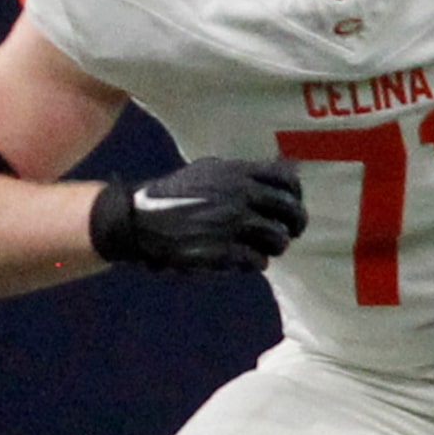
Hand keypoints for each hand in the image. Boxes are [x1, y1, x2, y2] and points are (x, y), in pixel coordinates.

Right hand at [90, 157, 305, 273]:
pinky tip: (243, 260)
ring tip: (262, 249)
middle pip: (290, 212)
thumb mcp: (206, 171)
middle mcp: (239, 195)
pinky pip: (257, 261)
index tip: (292, 206)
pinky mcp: (222, 251)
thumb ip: (241, 173)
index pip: (287, 181)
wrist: (137, 222)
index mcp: (236, 173)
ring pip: (278, 239)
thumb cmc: (171, 195)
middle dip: (293, 226)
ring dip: (273, 247)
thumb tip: (281, 173)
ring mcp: (232, 224)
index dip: (296, 196)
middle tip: (288, 234)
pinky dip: (254, 263)